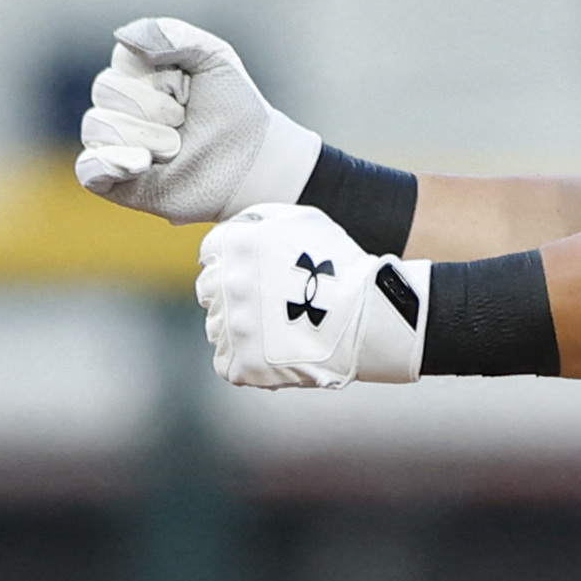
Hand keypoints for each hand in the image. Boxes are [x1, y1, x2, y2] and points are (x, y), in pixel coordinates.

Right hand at [75, 16, 320, 224]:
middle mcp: (117, 106)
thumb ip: (175, 35)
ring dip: (149, 137)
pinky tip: (141, 164)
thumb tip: (122, 37)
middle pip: (105, 90)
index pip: (122, 62)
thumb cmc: (234, 109)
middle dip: (156, 107)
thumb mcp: (216, 59)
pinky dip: (108, 164)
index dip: (160, 76)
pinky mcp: (113, 180)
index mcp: (136, 73)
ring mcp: (112, 142)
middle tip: (186, 120)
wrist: (254, 162)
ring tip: (177, 147)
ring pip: (97, 127)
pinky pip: (88, 168)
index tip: (190, 88)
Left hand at [194, 204, 422, 388]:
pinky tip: (276, 350)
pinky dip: (248, 359)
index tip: (263, 273)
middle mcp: (227, 283)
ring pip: (217, 327)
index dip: (237, 262)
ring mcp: (232, 326)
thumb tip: (234, 227)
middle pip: (209, 289)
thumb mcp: (304, 220)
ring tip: (281, 327)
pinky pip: (229, 362)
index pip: (211, 252)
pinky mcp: (241, 363)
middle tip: (273, 301)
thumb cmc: (341, 266)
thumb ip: (258, 217)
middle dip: (235, 293)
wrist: (371, 317)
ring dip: (241, 326)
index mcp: (237, 243)